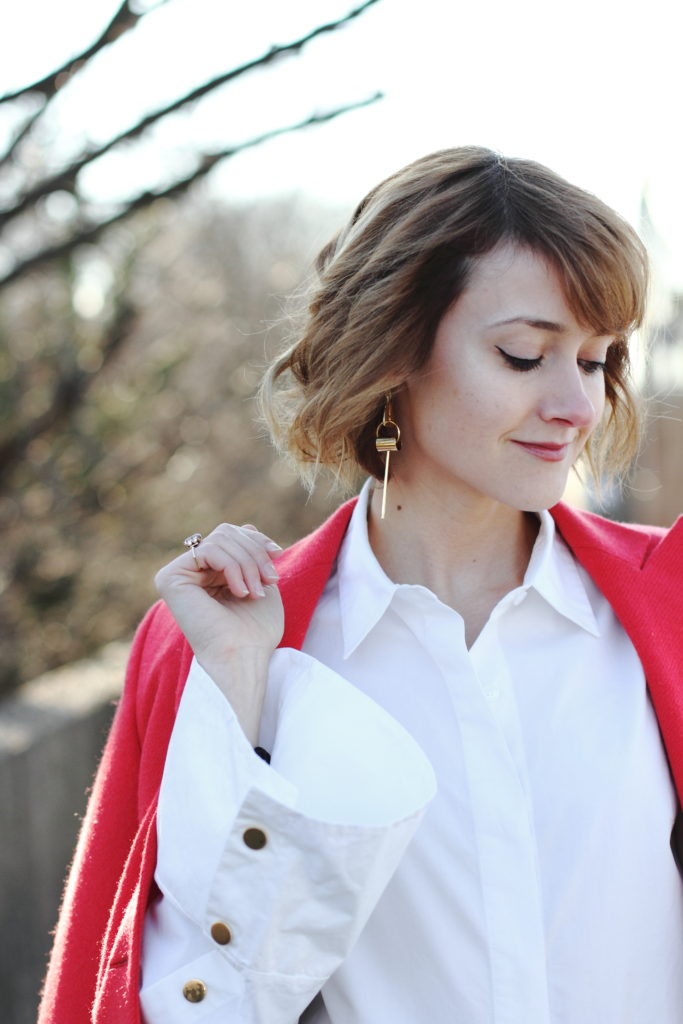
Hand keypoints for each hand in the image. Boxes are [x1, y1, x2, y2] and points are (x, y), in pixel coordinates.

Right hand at [155, 523, 284, 742]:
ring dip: (247, 563)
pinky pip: (209, 550)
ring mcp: (178, 574)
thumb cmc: (256, 629)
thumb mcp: (260, 579)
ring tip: (255, 591)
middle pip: (226, 532)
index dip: (255, 540)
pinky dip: (233, 568)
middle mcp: (191, 572)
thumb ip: (251, 553)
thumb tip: (247, 526)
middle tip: (270, 579)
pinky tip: (240, 592)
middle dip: (254, 553)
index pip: (231, 535)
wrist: (244, 656)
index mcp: (209, 573)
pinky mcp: (170, 578)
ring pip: (220, 539)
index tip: (277, 554)